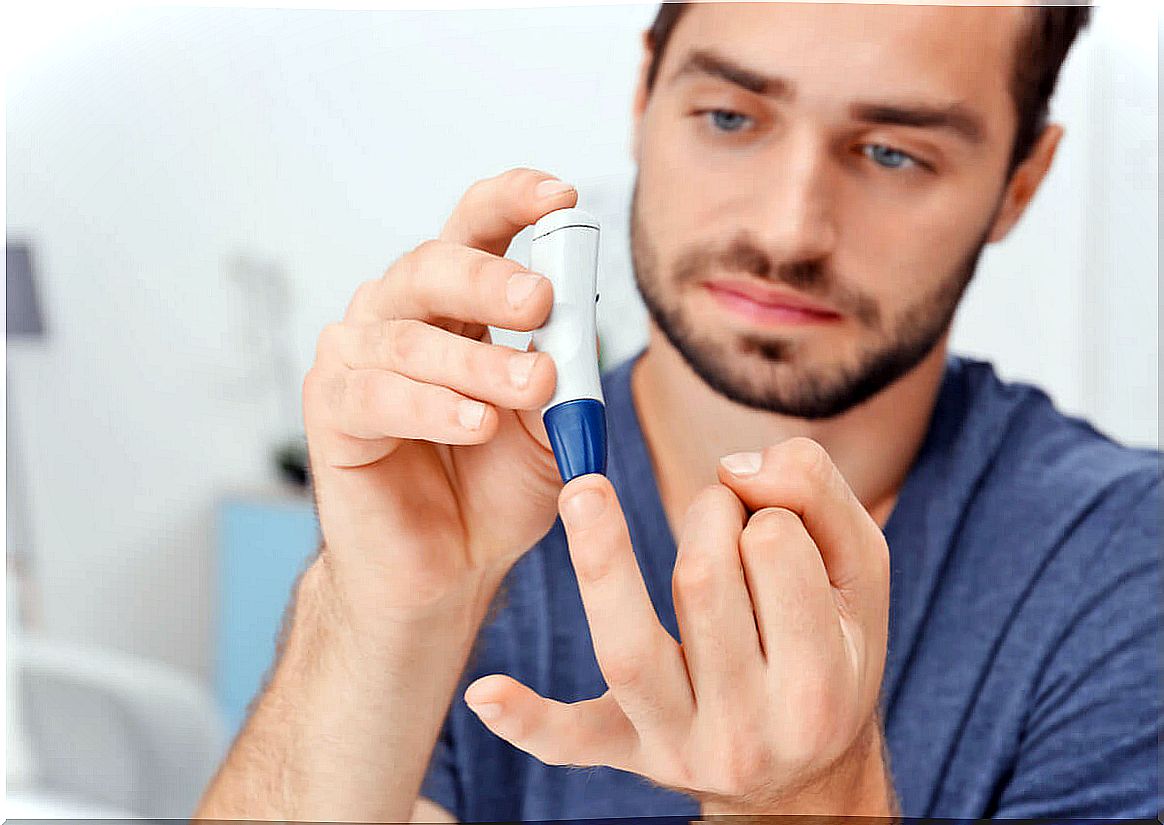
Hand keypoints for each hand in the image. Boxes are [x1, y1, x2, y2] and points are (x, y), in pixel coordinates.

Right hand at [303, 168, 577, 621]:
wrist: (451, 566)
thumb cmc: (496, 485)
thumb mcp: (549, 422)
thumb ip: (560, 368)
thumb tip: (575, 316)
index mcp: (455, 303)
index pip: (476, 228)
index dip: (512, 201)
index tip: (560, 196)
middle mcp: (399, 315)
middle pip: (433, 265)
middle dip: (490, 279)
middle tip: (539, 302)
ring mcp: (356, 358)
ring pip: (410, 338)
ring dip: (476, 363)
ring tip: (530, 389)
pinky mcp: (331, 411)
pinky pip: (377, 395)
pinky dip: (432, 407)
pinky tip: (475, 425)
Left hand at [461, 438, 894, 814]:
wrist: (804, 771)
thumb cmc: (832, 649)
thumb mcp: (858, 570)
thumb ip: (818, 494)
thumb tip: (738, 464)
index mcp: (820, 677)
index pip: (773, 547)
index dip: (762, 505)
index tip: (764, 515)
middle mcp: (752, 725)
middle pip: (702, 582)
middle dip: (706, 518)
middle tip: (719, 518)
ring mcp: (681, 744)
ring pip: (630, 648)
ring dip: (602, 560)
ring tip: (583, 493)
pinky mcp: (626, 751)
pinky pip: (572, 741)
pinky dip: (529, 720)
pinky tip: (484, 693)